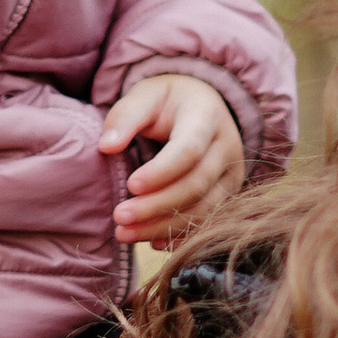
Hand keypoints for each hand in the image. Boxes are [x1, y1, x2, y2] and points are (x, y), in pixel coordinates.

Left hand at [103, 72, 246, 247]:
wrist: (201, 106)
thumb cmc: (167, 101)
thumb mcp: (145, 95)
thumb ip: (125, 117)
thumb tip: (106, 147)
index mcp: (206, 116)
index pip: (189, 150)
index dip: (161, 172)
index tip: (130, 185)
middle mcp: (227, 146)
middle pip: (196, 185)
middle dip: (156, 205)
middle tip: (120, 217)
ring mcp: (231, 173)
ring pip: (203, 209)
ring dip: (163, 226)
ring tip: (126, 233)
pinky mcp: (228, 194)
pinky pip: (208, 221)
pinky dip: (180, 235)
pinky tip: (151, 242)